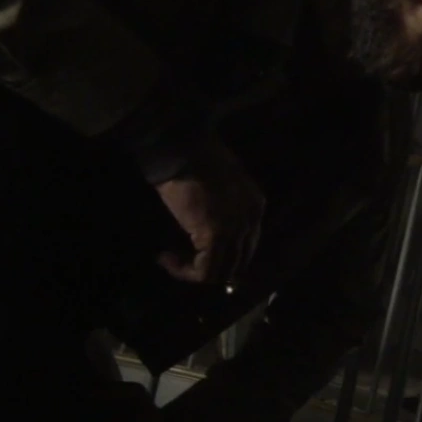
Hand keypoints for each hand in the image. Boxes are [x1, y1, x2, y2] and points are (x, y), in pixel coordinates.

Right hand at [154, 137, 264, 285]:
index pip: (246, 245)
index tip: (195, 254)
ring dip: (194, 272)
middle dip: (211, 268)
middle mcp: (252, 219)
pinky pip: (204, 270)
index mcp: (255, 205)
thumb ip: (220, 207)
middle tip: (183, 263)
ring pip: (222, 272)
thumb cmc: (193, 159)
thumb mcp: (218, 184)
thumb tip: (205, 230)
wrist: (183, 148)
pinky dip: (184, 271)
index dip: (222, 256)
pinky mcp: (216, 236)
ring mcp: (236, 229)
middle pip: (238, 262)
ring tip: (171, 260)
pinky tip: (166, 258)